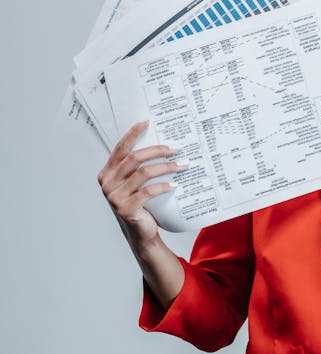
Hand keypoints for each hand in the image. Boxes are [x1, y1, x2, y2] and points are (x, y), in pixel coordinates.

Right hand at [97, 121, 182, 248]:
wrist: (140, 232)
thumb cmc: (138, 203)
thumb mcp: (134, 182)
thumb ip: (136, 165)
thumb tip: (159, 142)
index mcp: (107, 172)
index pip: (120, 148)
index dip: (133, 134)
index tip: (146, 122)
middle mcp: (108, 183)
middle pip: (134, 158)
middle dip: (157, 150)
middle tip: (175, 148)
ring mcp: (115, 197)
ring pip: (143, 173)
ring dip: (166, 167)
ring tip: (181, 165)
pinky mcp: (126, 209)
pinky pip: (147, 192)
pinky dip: (162, 187)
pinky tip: (173, 185)